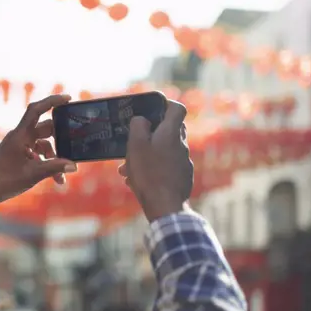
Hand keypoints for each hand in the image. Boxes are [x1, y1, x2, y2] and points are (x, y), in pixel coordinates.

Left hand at [0, 95, 77, 210]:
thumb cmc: (3, 181)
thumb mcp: (32, 174)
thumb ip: (54, 168)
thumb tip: (73, 165)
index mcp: (20, 135)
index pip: (36, 110)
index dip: (52, 101)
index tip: (68, 99)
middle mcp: (20, 137)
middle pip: (45, 129)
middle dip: (60, 139)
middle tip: (73, 146)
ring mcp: (19, 146)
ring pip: (43, 144)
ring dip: (54, 158)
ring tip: (61, 176)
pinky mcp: (18, 155)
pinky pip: (37, 154)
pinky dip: (46, 163)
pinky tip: (54, 178)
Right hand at [119, 100, 192, 220]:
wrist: (165, 205)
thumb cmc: (149, 173)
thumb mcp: (136, 145)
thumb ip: (138, 126)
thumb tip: (141, 119)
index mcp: (171, 133)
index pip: (177, 108)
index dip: (166, 104)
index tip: (153, 108)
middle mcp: (181, 145)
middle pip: (169, 130)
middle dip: (151, 134)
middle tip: (135, 141)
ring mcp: (183, 162)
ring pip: (164, 152)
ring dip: (147, 156)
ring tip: (127, 169)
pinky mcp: (182, 178)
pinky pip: (166, 168)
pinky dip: (153, 170)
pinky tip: (137, 181)